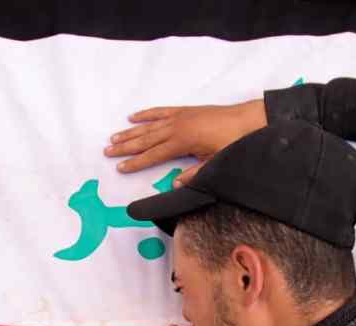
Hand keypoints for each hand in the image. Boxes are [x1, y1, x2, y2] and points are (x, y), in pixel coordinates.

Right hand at [104, 99, 266, 182]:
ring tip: (114, 138)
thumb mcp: (216, 163)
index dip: (136, 162)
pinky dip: (146, 114)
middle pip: (146, 139)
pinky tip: (133, 116)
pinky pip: (161, 112)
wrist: (248, 120)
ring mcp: (180, 116)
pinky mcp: (185, 111)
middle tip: (107, 152)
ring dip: (131, 132)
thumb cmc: (234, 143)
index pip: (153, 155)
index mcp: (182, 142)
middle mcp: (177, 127)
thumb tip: (174, 184)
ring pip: (149, 126)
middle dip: (126, 147)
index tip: (120, 167)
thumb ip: (195, 174)